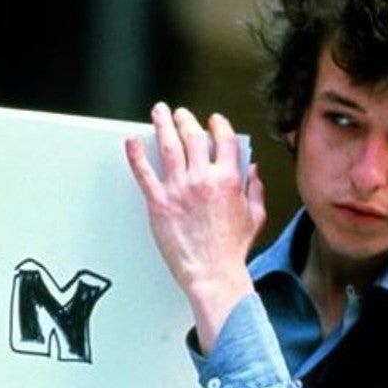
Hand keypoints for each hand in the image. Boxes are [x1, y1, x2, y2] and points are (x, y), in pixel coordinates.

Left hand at [125, 103, 265, 351]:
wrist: (213, 274)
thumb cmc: (231, 251)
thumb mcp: (255, 217)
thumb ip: (255, 190)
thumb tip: (253, 172)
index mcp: (228, 180)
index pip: (224, 140)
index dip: (218, 125)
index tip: (213, 121)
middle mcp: (203, 179)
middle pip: (193, 137)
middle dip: (186, 120)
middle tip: (179, 114)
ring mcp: (179, 189)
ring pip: (169, 147)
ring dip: (162, 125)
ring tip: (158, 114)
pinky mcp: (159, 203)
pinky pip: (144, 173)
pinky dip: (136, 155)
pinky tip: (132, 142)